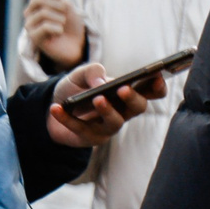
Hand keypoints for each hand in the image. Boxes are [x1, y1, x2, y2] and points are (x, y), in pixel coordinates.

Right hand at [23, 0, 82, 69]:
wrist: (77, 45)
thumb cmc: (71, 24)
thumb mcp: (65, 5)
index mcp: (36, 2)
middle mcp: (30, 12)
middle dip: (58, 5)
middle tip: (65, 14)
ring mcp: (30, 24)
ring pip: (43, 13)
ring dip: (60, 18)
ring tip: (63, 24)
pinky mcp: (33, 37)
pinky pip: (45, 27)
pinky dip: (58, 28)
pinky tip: (60, 32)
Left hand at [47, 63, 166, 148]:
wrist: (52, 106)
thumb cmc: (75, 89)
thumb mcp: (80, 74)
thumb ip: (92, 71)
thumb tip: (101, 84)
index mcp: (127, 94)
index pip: (151, 92)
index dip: (158, 86)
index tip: (156, 77)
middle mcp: (123, 112)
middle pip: (138, 108)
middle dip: (133, 98)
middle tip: (123, 89)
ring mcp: (108, 126)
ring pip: (115, 122)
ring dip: (107, 111)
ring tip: (97, 99)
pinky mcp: (90, 137)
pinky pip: (80, 129)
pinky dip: (67, 119)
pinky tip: (56, 108)